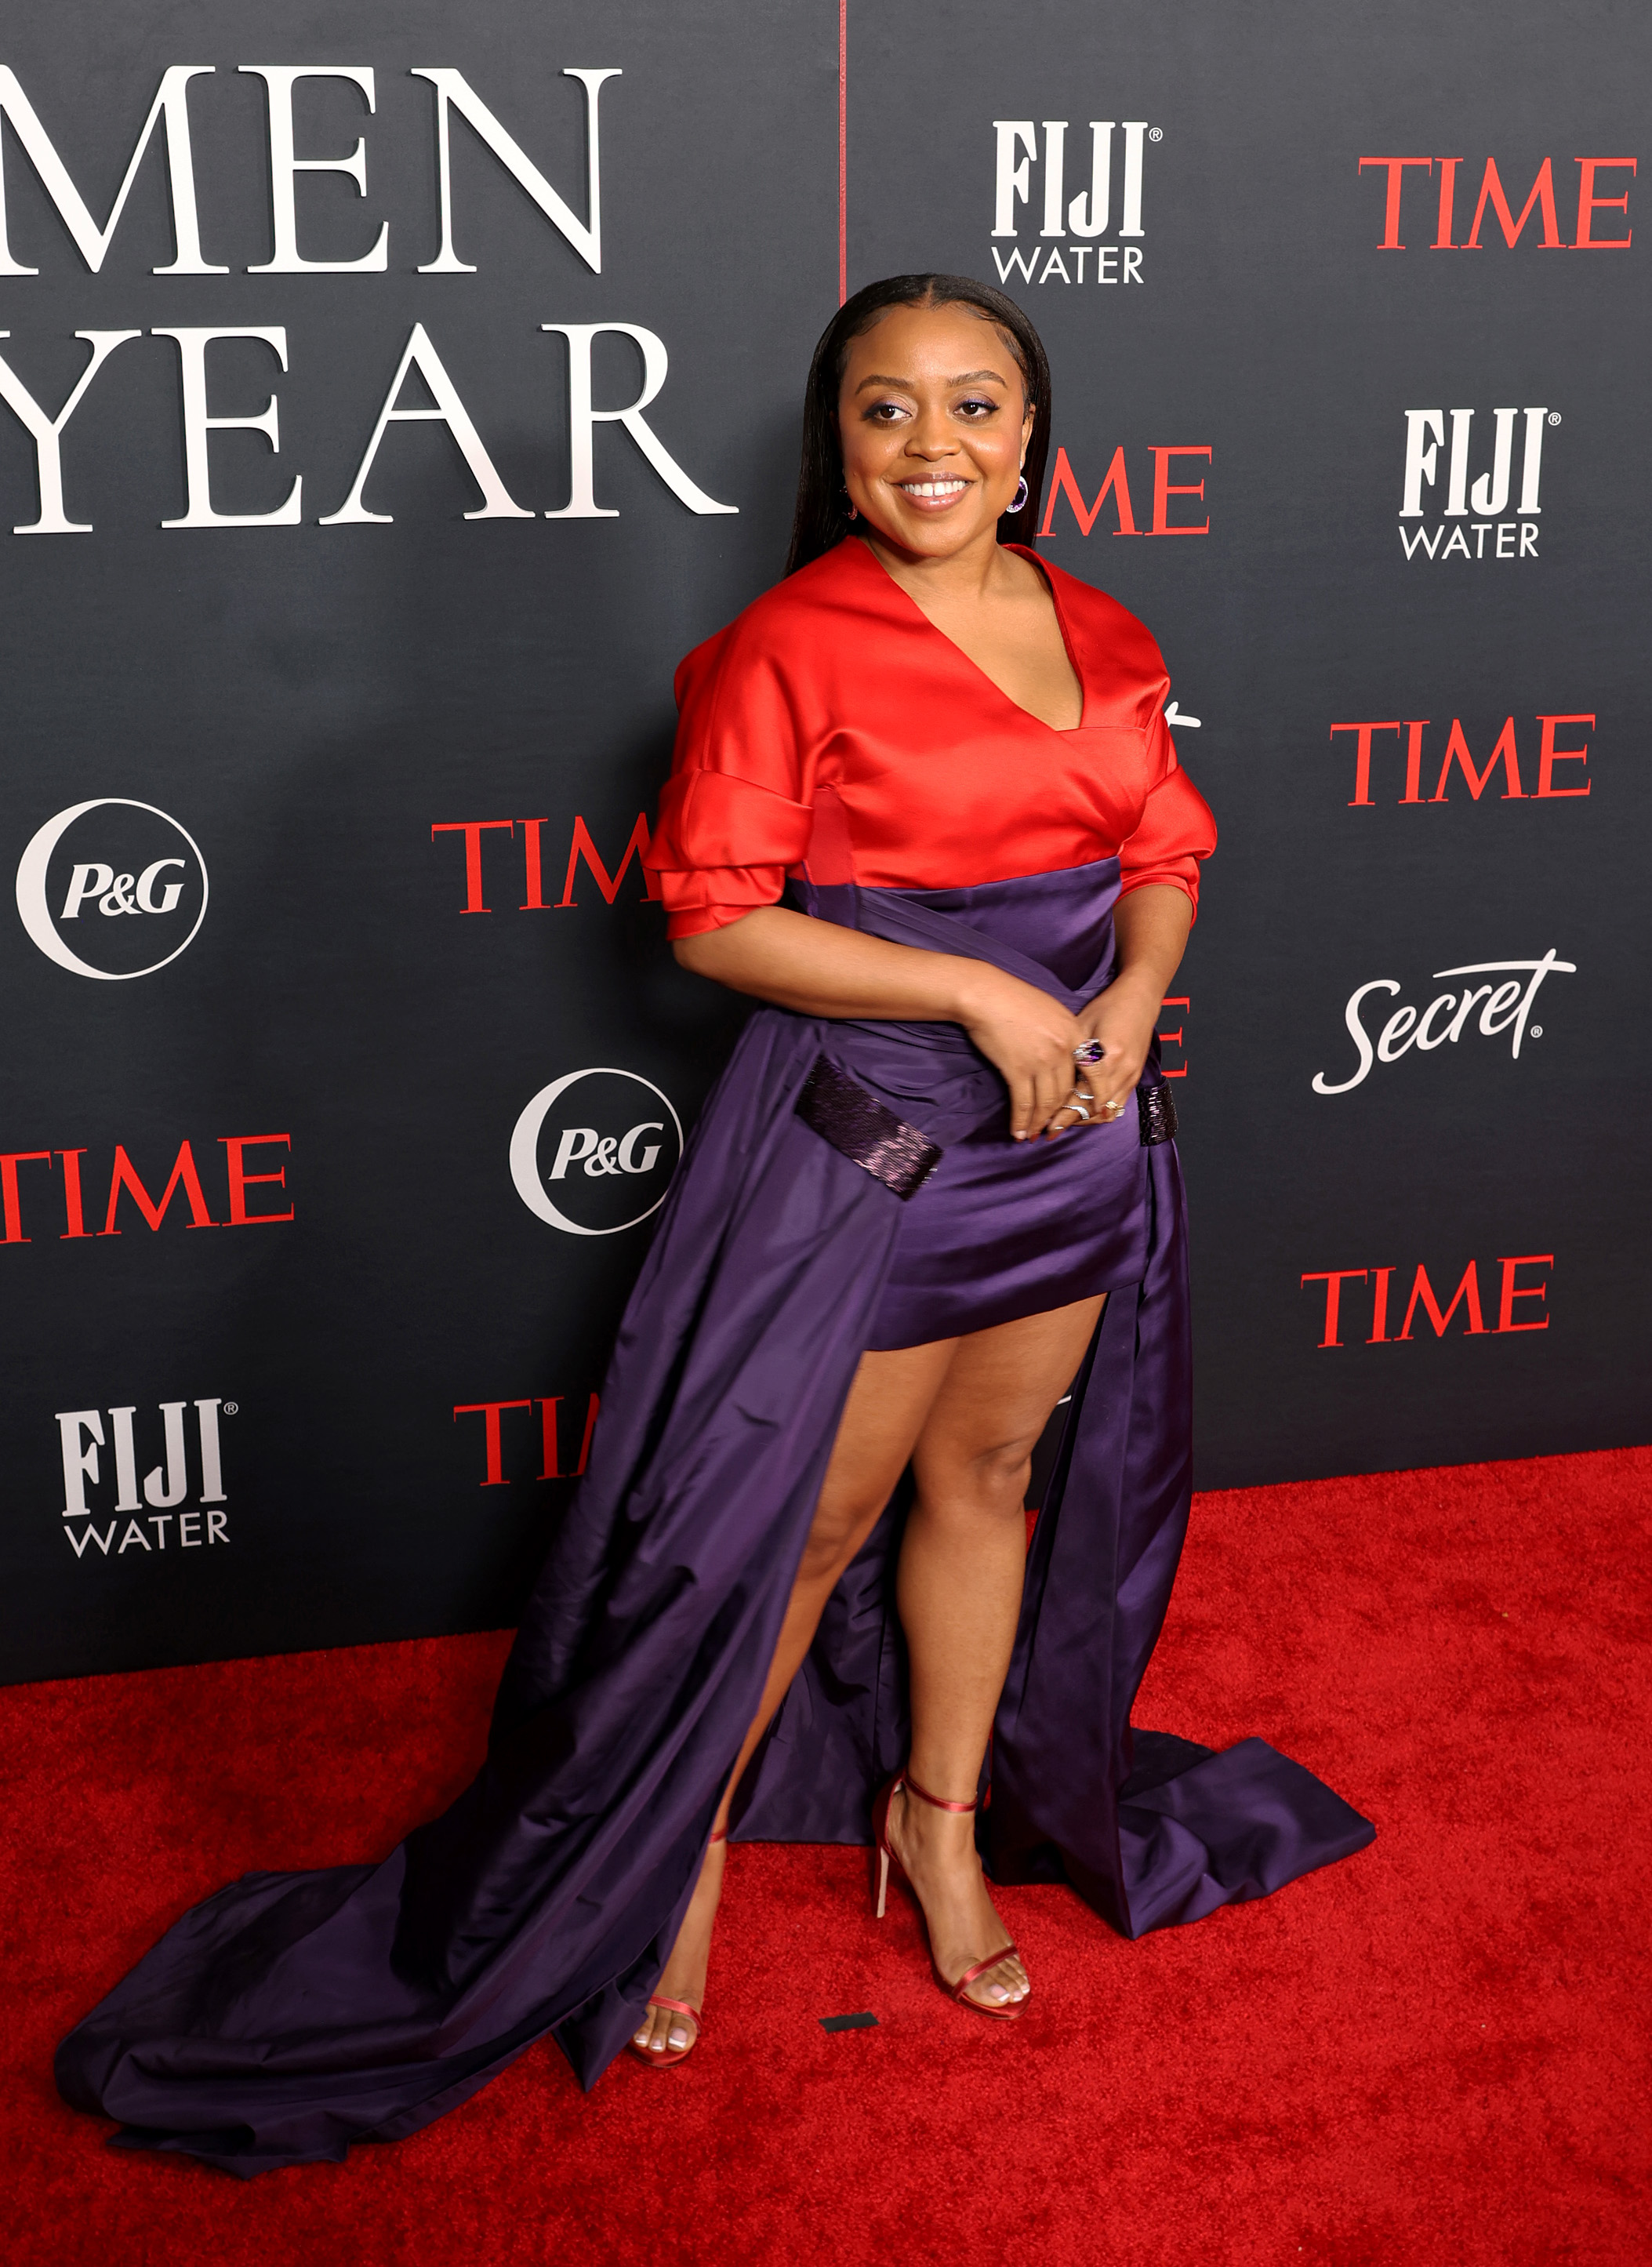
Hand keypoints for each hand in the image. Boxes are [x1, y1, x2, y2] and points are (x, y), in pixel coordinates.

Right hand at [954, 967, 1088, 1141]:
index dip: (1096, 1094)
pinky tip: (1018, 1132)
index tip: (1096, 1109)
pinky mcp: (1017, 1070)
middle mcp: (1062, 1050)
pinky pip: (1023, 1103)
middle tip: (1055, 1128)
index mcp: (1074, 1033)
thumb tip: (1069, 1054)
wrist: (986, 995)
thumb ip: (1065, 1033)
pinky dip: (1021, 1121)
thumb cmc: (1015, 998)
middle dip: (1061, 1115)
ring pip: (1046, 1102)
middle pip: (1067, 1091)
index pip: (1095, 1070)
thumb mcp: (1052, 1010)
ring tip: (1034, 1135)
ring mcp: (1041, 1061)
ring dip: (1039, 1123)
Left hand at [1053, 973, 1164, 1135]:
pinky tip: (1082, 1112)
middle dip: (1071, 1122)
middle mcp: (1122, 1070)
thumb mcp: (1082, 1026)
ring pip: (1107, 1112)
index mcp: (1106, 1056)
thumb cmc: (1107, 1007)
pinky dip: (1099, 1112)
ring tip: (1063, 1122)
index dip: (1061, 1113)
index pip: (1081, 1096)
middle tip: (1048, 1129)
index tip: (1043, 1123)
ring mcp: (1132, 1076)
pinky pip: (1118, 1105)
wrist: (1140, 999)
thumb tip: (1047, 1082)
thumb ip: (1070, 1055)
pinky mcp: (1136, 1078)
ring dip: (1085, 1120)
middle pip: (1093, 1109)